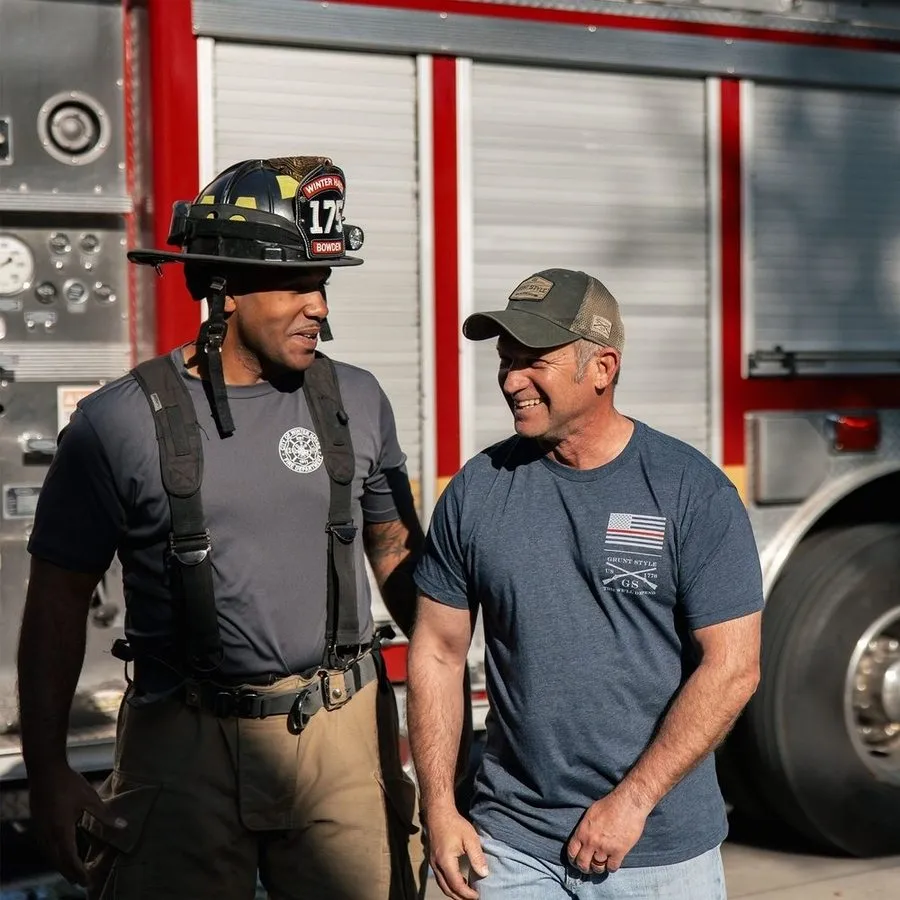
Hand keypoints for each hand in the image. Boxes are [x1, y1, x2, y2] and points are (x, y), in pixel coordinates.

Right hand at [28, 764, 126, 884]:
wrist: (45, 770)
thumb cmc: (69, 783)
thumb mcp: (90, 798)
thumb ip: (105, 815)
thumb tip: (124, 826)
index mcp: (61, 829)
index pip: (69, 858)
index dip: (78, 871)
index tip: (87, 881)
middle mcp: (48, 834)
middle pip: (58, 861)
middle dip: (70, 873)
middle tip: (83, 883)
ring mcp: (40, 831)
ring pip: (50, 856)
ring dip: (62, 866)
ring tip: (74, 873)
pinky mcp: (37, 825)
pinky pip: (45, 848)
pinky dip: (55, 856)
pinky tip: (61, 855)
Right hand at [425, 805, 488, 899]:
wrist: (438, 813)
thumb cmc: (454, 824)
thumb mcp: (470, 838)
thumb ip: (477, 857)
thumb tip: (484, 874)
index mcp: (446, 861)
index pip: (456, 885)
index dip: (467, 894)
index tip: (477, 896)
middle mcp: (436, 865)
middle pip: (447, 889)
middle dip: (460, 897)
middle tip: (472, 898)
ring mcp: (433, 863)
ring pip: (442, 885)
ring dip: (454, 892)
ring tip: (466, 893)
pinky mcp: (433, 859)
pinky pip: (440, 878)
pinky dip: (449, 884)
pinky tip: (458, 881)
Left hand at [566, 789, 649, 874]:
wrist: (628, 802)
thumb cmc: (610, 804)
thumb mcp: (591, 813)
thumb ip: (585, 828)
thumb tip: (582, 837)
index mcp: (583, 831)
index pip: (572, 852)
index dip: (573, 859)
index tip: (576, 861)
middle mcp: (591, 841)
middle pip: (582, 864)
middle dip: (584, 868)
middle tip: (588, 868)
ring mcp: (605, 847)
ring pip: (597, 867)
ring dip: (599, 868)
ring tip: (601, 864)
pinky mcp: (619, 851)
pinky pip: (612, 867)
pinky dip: (611, 867)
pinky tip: (612, 862)